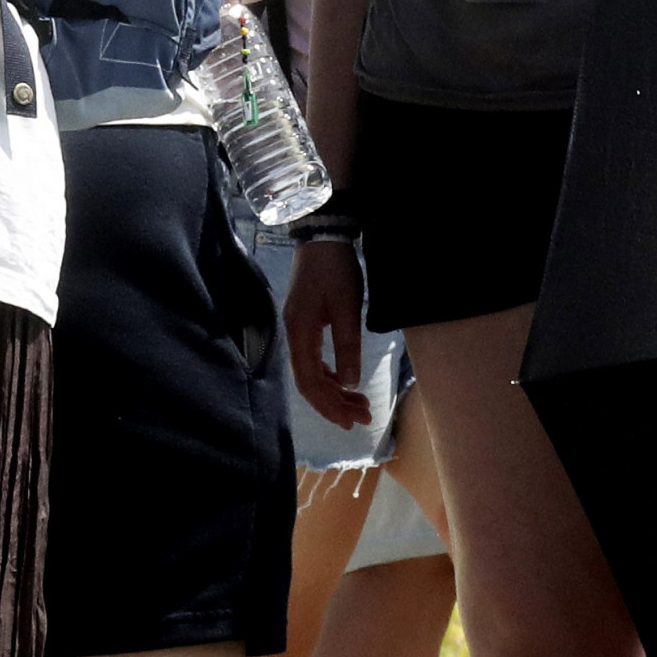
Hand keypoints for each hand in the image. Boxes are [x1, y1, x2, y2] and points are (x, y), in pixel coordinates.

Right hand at [286, 239, 369, 428]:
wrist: (324, 236)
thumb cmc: (336, 270)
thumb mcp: (347, 309)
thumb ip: (347, 347)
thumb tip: (350, 384)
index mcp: (300, 334)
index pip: (310, 382)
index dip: (330, 405)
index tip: (352, 420)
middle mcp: (294, 336)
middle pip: (309, 382)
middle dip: (334, 403)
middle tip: (362, 418)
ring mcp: (298, 330)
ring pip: (312, 372)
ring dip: (335, 391)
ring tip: (359, 405)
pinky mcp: (306, 323)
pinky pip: (314, 358)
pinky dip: (330, 375)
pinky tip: (345, 381)